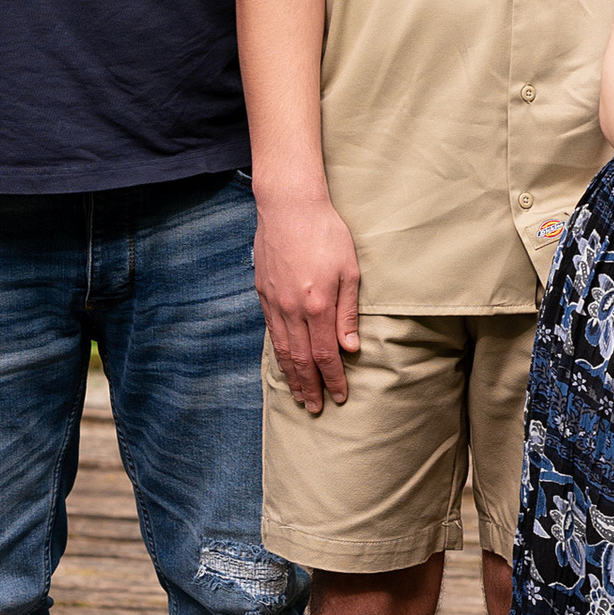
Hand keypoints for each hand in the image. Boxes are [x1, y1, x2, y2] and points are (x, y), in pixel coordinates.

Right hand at [254, 191, 361, 412]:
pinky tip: (284, 361)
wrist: (289, 206)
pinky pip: (271, 331)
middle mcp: (292, 309)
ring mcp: (274, 302)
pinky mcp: (263, 293)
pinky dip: (278, 353)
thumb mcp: (349, 270)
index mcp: (317, 305)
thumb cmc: (326, 233)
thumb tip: (350, 348)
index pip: (325, 355)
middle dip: (310, 387)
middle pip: (301, 359)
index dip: (333, 379)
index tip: (340, 396)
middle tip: (315, 408)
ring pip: (282, 349)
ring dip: (291, 376)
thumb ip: (348, 312)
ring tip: (298, 395)